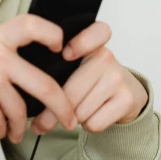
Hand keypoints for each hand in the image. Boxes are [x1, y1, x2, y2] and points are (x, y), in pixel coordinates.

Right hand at [0, 14, 77, 143]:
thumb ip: (1, 55)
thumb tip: (31, 74)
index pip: (30, 25)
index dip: (51, 33)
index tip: (61, 47)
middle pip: (44, 83)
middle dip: (62, 106)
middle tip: (68, 117)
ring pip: (23, 110)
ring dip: (20, 125)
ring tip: (14, 130)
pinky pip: (4, 124)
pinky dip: (1, 130)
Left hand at [30, 21, 147, 134]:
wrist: (128, 93)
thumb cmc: (94, 79)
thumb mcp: (79, 66)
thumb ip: (58, 72)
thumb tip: (32, 99)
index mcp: (91, 44)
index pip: (94, 33)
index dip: (80, 43)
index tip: (66, 55)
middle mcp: (106, 57)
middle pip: (72, 90)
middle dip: (53, 112)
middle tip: (42, 121)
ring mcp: (118, 78)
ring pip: (80, 111)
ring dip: (73, 119)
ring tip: (78, 110)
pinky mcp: (126, 100)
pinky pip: (94, 123)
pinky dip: (88, 126)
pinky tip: (92, 116)